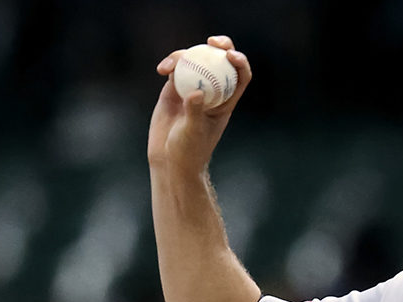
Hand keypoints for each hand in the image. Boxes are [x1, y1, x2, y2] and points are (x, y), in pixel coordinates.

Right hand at [147, 36, 251, 173]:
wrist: (169, 158)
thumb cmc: (188, 150)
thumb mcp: (193, 132)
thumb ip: (194, 112)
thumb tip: (196, 93)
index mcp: (226, 102)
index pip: (240, 78)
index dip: (240, 62)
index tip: (231, 55)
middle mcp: (212, 91)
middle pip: (221, 63)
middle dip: (221, 46)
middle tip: (212, 41)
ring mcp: (192, 88)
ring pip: (195, 61)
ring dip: (185, 55)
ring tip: (170, 66)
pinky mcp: (174, 89)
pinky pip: (175, 69)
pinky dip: (169, 64)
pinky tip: (162, 69)